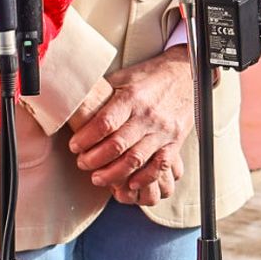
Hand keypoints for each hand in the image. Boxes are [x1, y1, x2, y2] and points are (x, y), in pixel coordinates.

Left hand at [66, 46, 193, 206]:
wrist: (186, 75)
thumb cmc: (150, 76)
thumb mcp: (124, 77)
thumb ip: (103, 92)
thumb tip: (76, 102)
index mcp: (132, 98)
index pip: (105, 123)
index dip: (86, 138)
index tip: (74, 146)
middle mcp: (147, 116)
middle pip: (117, 145)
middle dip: (95, 159)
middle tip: (82, 164)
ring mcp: (163, 131)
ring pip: (136, 159)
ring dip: (114, 174)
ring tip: (98, 178)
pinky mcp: (175, 142)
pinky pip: (160, 166)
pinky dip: (144, 179)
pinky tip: (129, 184)